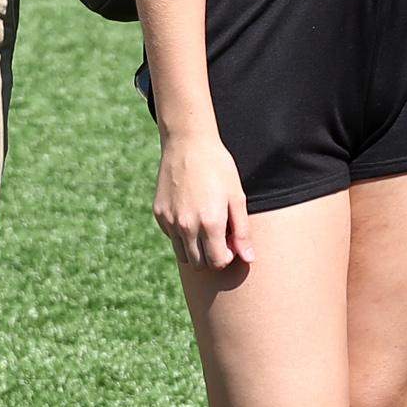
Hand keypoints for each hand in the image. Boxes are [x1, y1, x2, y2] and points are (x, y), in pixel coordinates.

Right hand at [154, 128, 253, 269]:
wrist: (188, 144)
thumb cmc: (218, 168)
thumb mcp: (237, 197)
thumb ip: (242, 231)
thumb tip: (248, 258)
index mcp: (210, 223)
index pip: (218, 262)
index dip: (227, 256)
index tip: (230, 242)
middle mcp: (187, 226)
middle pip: (199, 263)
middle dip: (211, 257)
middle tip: (218, 236)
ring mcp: (170, 221)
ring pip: (183, 255)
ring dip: (195, 249)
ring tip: (204, 228)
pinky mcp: (159, 214)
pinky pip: (171, 237)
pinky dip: (181, 235)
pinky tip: (190, 214)